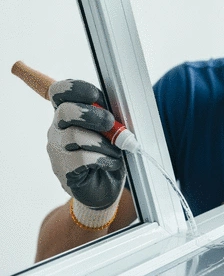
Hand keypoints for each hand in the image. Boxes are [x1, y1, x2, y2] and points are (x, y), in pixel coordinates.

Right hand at [47, 80, 125, 210]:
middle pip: (65, 111)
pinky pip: (83, 158)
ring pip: (75, 135)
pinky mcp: (63, 169)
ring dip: (102, 142)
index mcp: (69, 114)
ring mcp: (57, 150)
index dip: (74, 87)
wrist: (105, 188)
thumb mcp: (111, 131)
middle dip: (92, 115)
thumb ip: (108, 117)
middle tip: (110, 123)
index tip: (95, 95)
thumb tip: (113, 110)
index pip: (59, 91)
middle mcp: (57, 129)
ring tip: (114, 151)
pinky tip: (110, 163)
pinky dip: (103, 159)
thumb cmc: (107, 154)